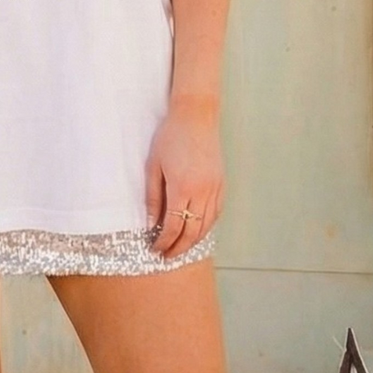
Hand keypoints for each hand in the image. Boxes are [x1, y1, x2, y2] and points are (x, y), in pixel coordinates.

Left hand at [146, 96, 223, 257]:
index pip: (174, 227)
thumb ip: (153, 198)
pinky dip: (206, 226)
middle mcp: (202, 193)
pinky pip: (216, 213)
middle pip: (192, 232)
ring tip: (181, 248)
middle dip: (179, 248)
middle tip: (167, 257)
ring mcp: (214, 188)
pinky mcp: (221, 183)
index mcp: (182, 189)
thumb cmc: (170, 137)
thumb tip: (152, 224)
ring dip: (194, 241)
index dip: (164, 242)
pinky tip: (198, 230)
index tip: (155, 249)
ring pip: (207, 226)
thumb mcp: (153, 166)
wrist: (196, 116)